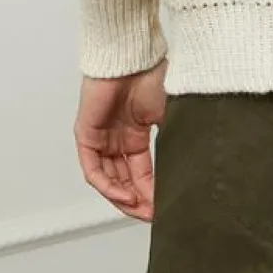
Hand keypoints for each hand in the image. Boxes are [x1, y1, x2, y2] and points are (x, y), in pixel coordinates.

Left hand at [73, 57, 167, 221]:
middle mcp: (117, 139)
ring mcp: (101, 138)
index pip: (142, 172)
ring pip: (108, 179)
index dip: (152, 192)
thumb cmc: (153, 77)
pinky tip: (124, 195)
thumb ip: (172, 143)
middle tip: (153, 215)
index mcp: (136, 134)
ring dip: (123, 198)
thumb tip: (186, 172)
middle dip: (138, 201)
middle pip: (124, 180)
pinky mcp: (86, 135)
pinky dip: (108, 185)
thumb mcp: (169, 117)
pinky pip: (94, 170)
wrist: (133, 57)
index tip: (165, 209)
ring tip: (140, 210)